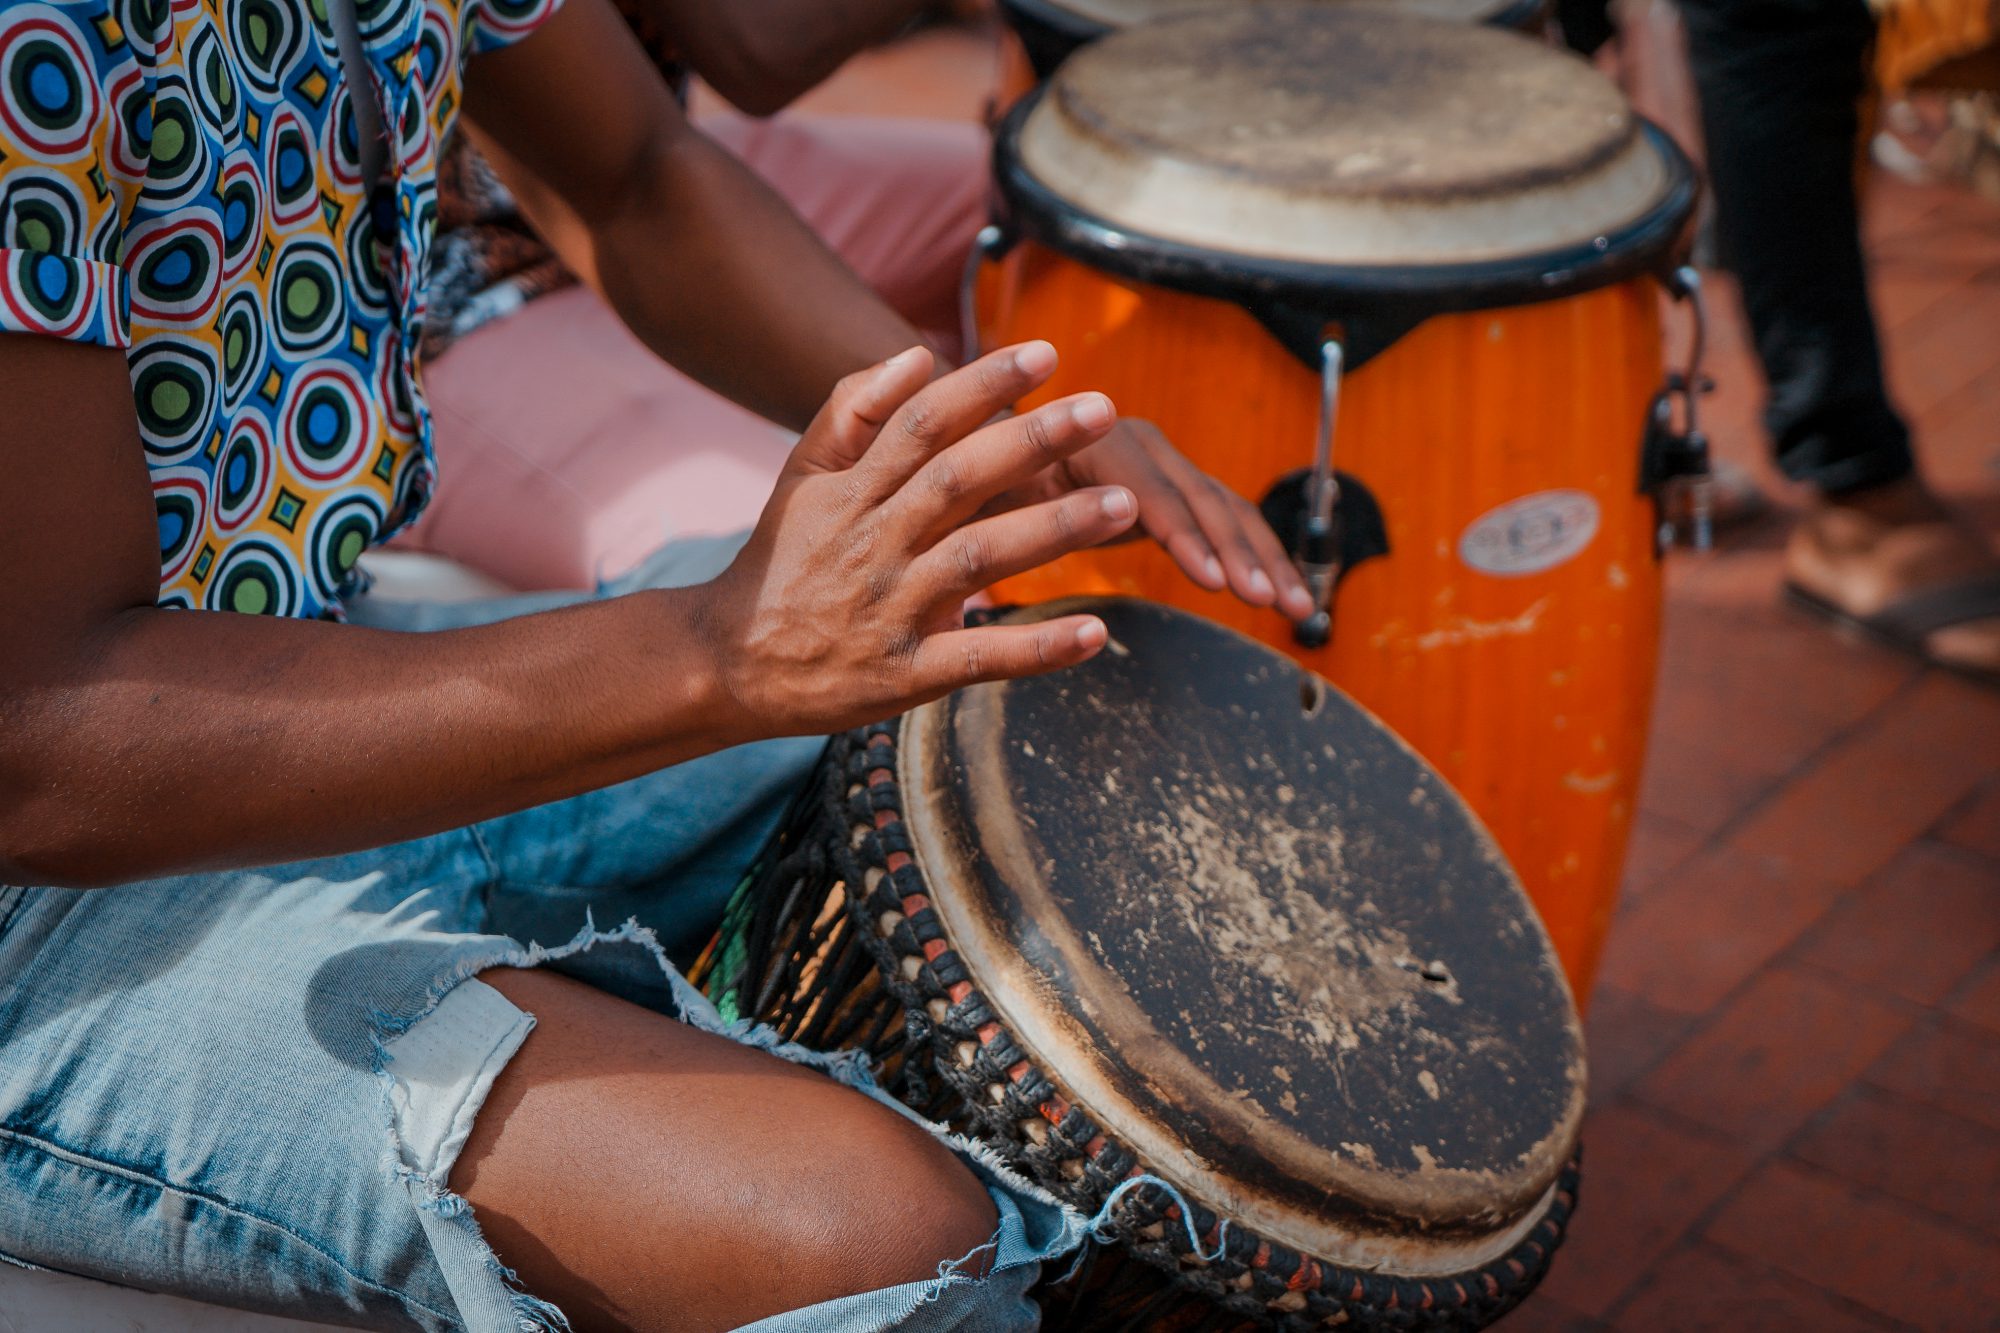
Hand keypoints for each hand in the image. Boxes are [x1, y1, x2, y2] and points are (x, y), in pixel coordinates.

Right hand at [695, 341, 1138, 737]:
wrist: (728, 664)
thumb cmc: (783, 562)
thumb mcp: (801, 477)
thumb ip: (852, 411)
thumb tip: (919, 354)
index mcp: (853, 492)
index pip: (923, 424)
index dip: (983, 385)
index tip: (1046, 354)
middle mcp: (874, 544)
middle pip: (959, 480)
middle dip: (1033, 442)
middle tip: (1104, 409)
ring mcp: (891, 610)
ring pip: (978, 559)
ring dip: (1053, 530)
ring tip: (1123, 506)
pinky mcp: (905, 675)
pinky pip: (978, 656)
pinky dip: (1036, 647)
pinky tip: (1094, 631)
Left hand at [989, 417, 1315, 621]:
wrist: (976, 449)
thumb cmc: (963, 480)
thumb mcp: (970, 499)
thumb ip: (989, 510)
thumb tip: (990, 542)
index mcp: (1083, 440)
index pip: (1144, 485)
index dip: (1181, 532)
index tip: (1209, 579)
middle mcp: (1132, 443)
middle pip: (1198, 494)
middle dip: (1238, 549)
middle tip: (1267, 602)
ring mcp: (1159, 467)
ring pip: (1222, 507)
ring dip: (1262, 556)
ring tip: (1292, 608)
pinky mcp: (1172, 493)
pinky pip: (1222, 521)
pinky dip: (1254, 556)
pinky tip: (1283, 597)